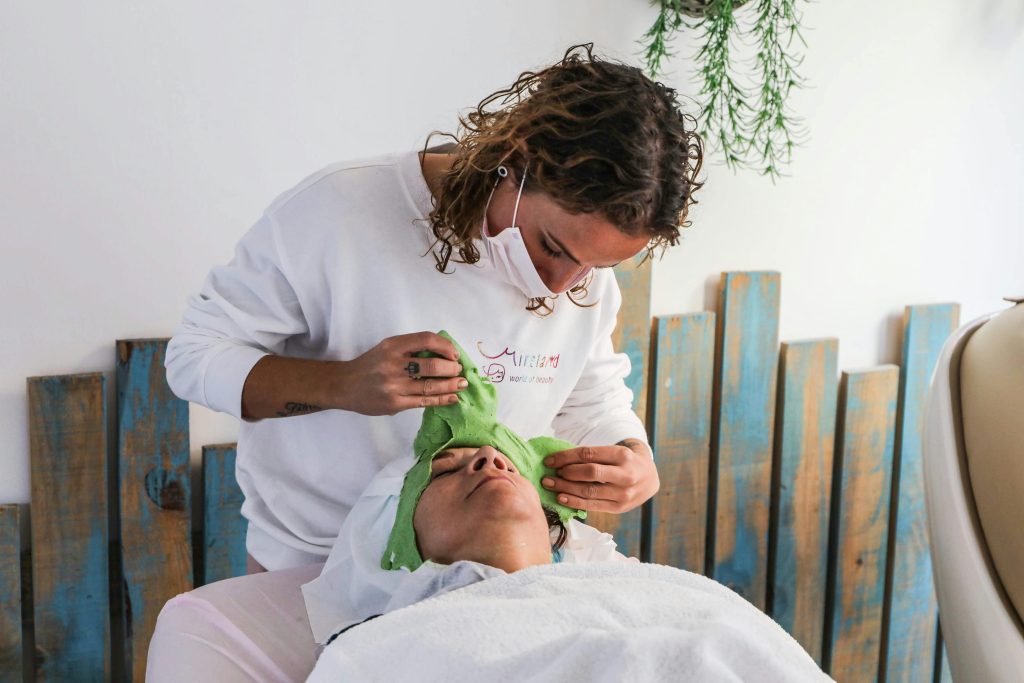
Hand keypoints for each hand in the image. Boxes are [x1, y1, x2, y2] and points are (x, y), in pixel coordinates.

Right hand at [335, 332, 466, 415]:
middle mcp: (393, 364)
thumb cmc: (371, 364)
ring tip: (462, 384)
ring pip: (430, 386)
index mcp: (393, 346)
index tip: (454, 354)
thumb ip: (411, 348)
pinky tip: (453, 397)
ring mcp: (393, 386)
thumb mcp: (387, 348)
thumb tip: (445, 354)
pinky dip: (441, 399)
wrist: (344, 385)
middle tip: (459, 371)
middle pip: (432, 365)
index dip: (445, 346)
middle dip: (451, 368)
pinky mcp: (394, 404)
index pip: (426, 340)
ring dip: (451, 385)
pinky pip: (424, 401)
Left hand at [541, 439, 658, 512]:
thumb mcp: (615, 453)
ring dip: (565, 488)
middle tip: (548, 474)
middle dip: (565, 473)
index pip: (589, 454)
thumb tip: (560, 460)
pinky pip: (592, 505)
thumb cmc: (625, 463)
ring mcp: (623, 493)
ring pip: (589, 491)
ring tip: (550, 485)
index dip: (566, 457)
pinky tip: (561, 498)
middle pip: (589, 473)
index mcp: (622, 455)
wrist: (650, 478)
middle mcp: (625, 474)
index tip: (550, 460)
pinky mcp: (619, 508)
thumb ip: (593, 456)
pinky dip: (574, 502)